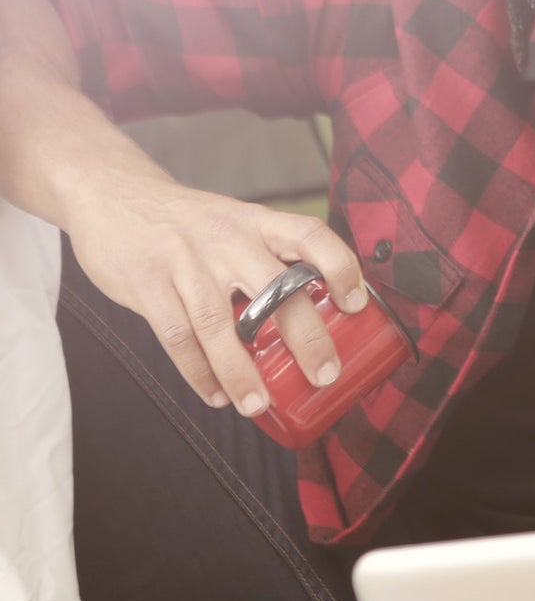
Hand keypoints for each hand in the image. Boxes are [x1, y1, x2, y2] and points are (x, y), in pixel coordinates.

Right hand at [62, 173, 364, 416]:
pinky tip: (216, 394)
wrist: (112, 194)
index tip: (356, 305)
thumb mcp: (235, 223)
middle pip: (276, 290)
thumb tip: (312, 317)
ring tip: (259, 405)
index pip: (311, 235)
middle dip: (306, 338)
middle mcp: (227, 237)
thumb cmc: (188, 224)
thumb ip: (266, 260)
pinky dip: (198, 372)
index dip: (341, 267)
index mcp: (257, 222)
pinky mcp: (147, 282)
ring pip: (219, 324)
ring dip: (242, 371)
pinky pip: (177, 336)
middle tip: (325, 374)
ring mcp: (185, 259)